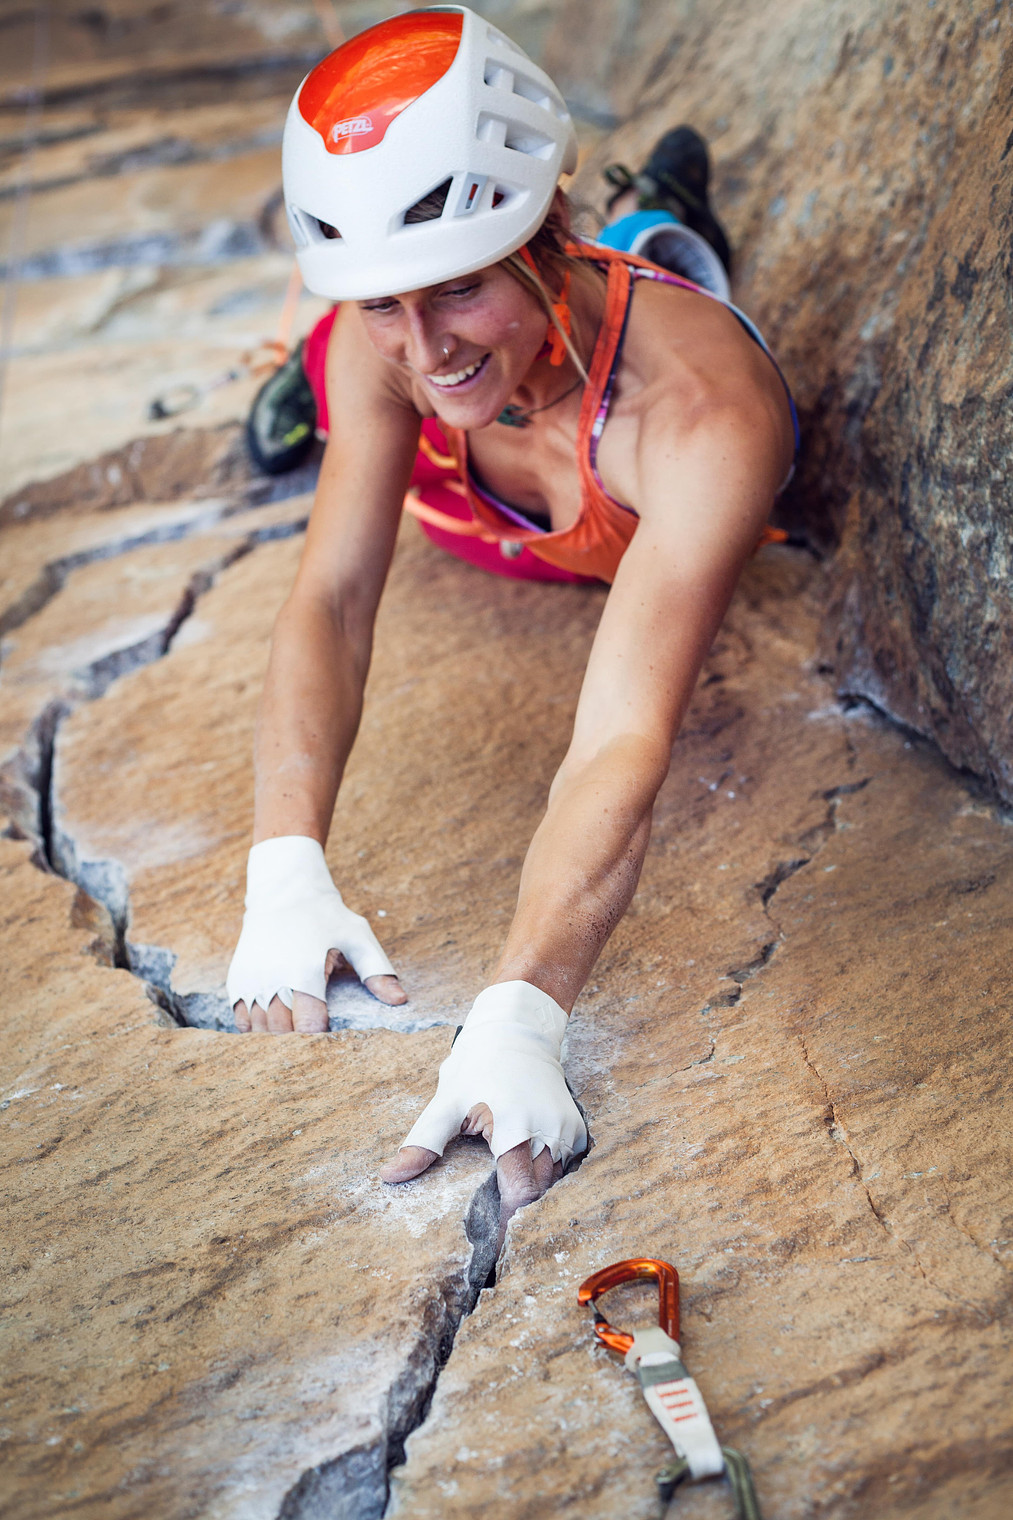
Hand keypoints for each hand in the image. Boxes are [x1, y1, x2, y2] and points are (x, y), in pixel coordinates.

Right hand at [227, 836, 404, 1032]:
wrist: (284, 891)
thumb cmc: (326, 916)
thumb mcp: (358, 936)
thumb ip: (378, 971)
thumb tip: (399, 1001)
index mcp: (305, 972)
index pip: (308, 1027)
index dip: (322, 1037)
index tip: (333, 1033)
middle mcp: (273, 980)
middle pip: (283, 1033)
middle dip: (300, 1040)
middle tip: (316, 1033)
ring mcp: (251, 981)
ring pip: (260, 1030)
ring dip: (278, 1035)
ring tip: (297, 1025)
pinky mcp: (237, 980)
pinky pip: (242, 1020)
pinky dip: (256, 1027)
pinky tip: (276, 1018)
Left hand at [380, 981, 585, 1245]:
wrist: (517, 1030)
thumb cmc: (477, 1066)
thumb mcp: (446, 1101)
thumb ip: (423, 1142)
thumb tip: (391, 1178)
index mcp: (514, 1124)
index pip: (520, 1190)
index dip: (505, 1216)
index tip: (486, 1233)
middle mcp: (548, 1129)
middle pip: (537, 1191)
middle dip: (516, 1207)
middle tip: (490, 1219)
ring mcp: (567, 1129)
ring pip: (553, 1181)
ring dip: (531, 1188)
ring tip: (505, 1191)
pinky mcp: (577, 1129)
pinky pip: (564, 1166)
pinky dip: (546, 1172)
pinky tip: (524, 1164)